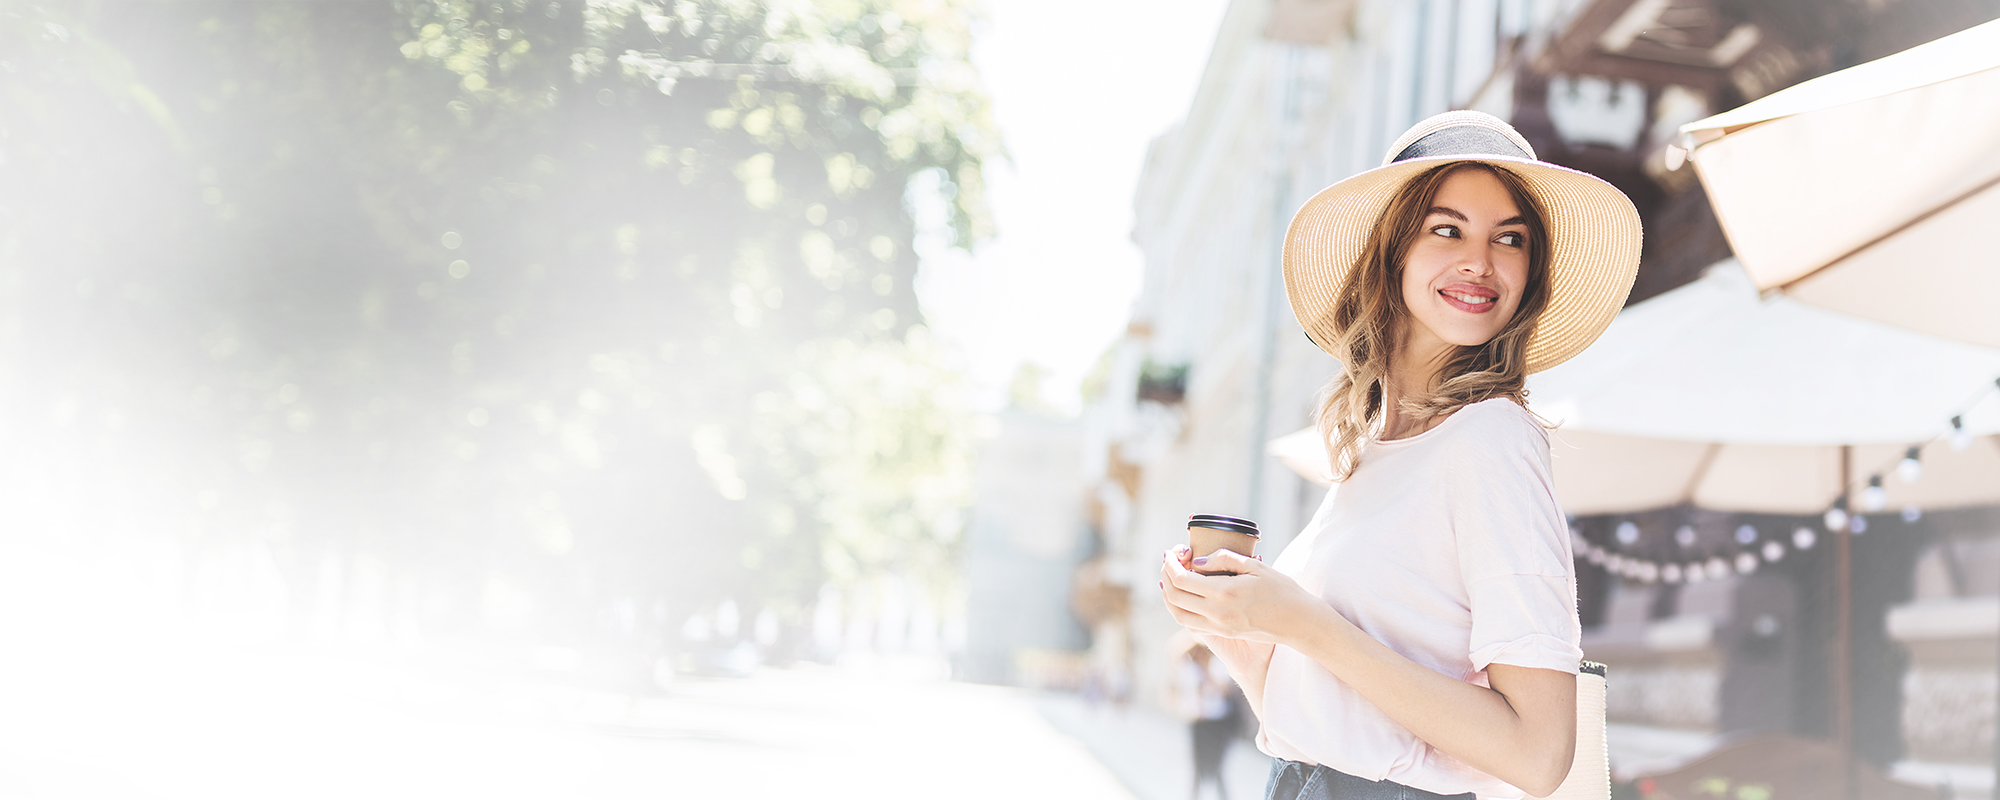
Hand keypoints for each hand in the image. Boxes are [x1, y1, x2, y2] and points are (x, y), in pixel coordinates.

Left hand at [1158, 545, 1314, 645]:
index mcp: (1224, 593)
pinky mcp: (1224, 633)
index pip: (1182, 580)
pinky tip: (1185, 594)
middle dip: (1166, 576)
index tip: (1171, 551)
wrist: (1299, 622)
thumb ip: (1224, 559)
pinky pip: (1191, 623)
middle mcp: (1217, 613)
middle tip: (1169, 561)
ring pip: (1178, 614)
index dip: (1170, 564)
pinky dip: (1180, 608)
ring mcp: (1219, 626)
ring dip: (1169, 595)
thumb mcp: (1255, 566)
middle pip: (1174, 597)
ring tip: (1171, 577)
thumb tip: (1198, 561)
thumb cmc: (1282, 590)